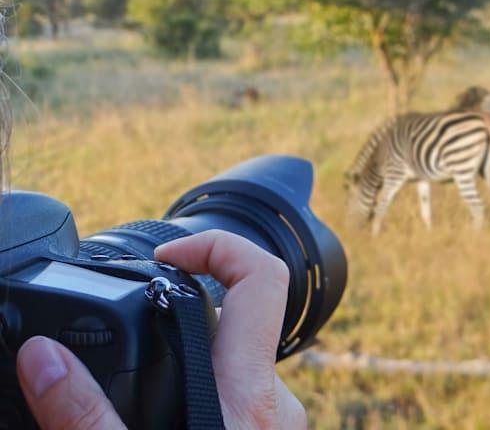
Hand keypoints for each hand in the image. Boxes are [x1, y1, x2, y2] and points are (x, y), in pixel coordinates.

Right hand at [16, 230, 306, 428]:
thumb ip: (85, 417)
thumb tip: (46, 357)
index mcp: (248, 393)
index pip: (262, 277)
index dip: (217, 246)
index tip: (169, 256)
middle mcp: (273, 400)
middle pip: (242, 318)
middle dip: (187, 309)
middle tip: (137, 317)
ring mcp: (274, 419)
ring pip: (238, 359)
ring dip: (193, 352)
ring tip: (143, 367)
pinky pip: (239, 390)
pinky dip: (205, 384)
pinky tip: (167, 409)